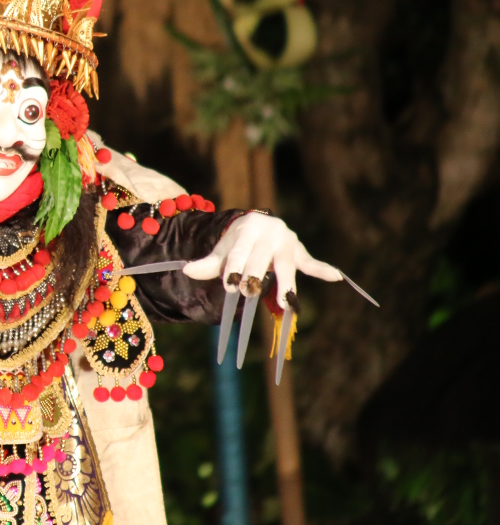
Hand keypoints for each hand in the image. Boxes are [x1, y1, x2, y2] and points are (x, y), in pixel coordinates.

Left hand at [181, 213, 340, 305]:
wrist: (255, 225)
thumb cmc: (237, 242)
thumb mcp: (221, 249)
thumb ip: (207, 263)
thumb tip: (187, 271)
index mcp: (248, 227)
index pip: (239, 252)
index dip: (233, 268)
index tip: (229, 284)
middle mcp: (271, 231)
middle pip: (262, 259)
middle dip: (255, 275)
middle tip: (248, 292)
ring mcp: (287, 241)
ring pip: (285, 264)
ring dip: (285, 282)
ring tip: (286, 300)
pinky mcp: (299, 251)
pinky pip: (310, 262)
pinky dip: (323, 269)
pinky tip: (336, 277)